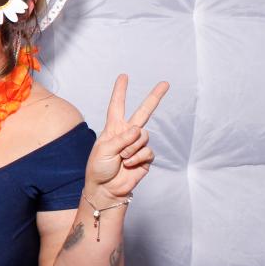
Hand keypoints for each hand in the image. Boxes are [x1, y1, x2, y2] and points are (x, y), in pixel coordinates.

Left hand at [85, 75, 168, 199]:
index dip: (120, 91)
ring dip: (132, 148)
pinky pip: (147, 151)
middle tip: (165, 83)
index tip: (124, 76)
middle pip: (144, 111)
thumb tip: (138, 130)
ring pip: (144, 136)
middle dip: (155, 97)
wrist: (106, 189)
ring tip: (122, 158)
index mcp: (113, 128)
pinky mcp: (146, 157)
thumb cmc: (99, 168)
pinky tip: (129, 164)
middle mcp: (127, 133)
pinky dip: (137, 158)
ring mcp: (137, 145)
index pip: (117, 105)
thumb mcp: (103, 150)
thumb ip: (121, 138)